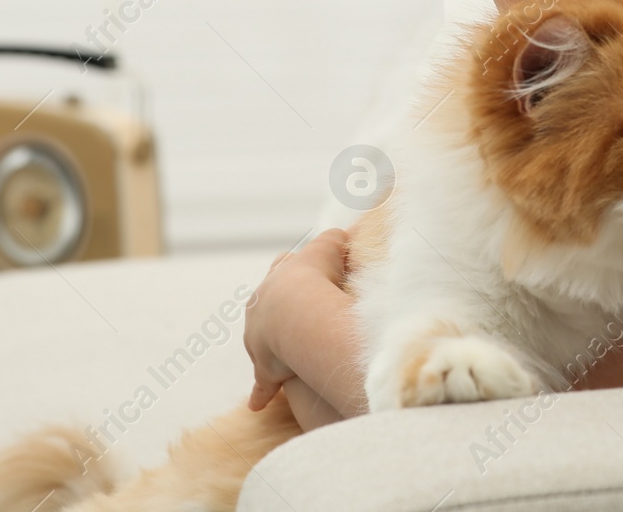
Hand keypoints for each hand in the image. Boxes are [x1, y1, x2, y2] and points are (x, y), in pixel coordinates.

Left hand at [244, 227, 350, 411]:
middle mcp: (262, 305)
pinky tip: (259, 404)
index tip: (300, 274)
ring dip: (268, 349)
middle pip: (264, 301)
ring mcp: (260, 337)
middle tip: (285, 314)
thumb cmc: (316, 278)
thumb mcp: (331, 249)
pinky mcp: (267, 367)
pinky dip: (263, 391)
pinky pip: (264, 383)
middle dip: (272, 306)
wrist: (294, 310)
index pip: (283, 267)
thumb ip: (346, 236)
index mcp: (279, 277)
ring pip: (259, 341)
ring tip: (278, 358)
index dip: (293, 270)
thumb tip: (363, 219)